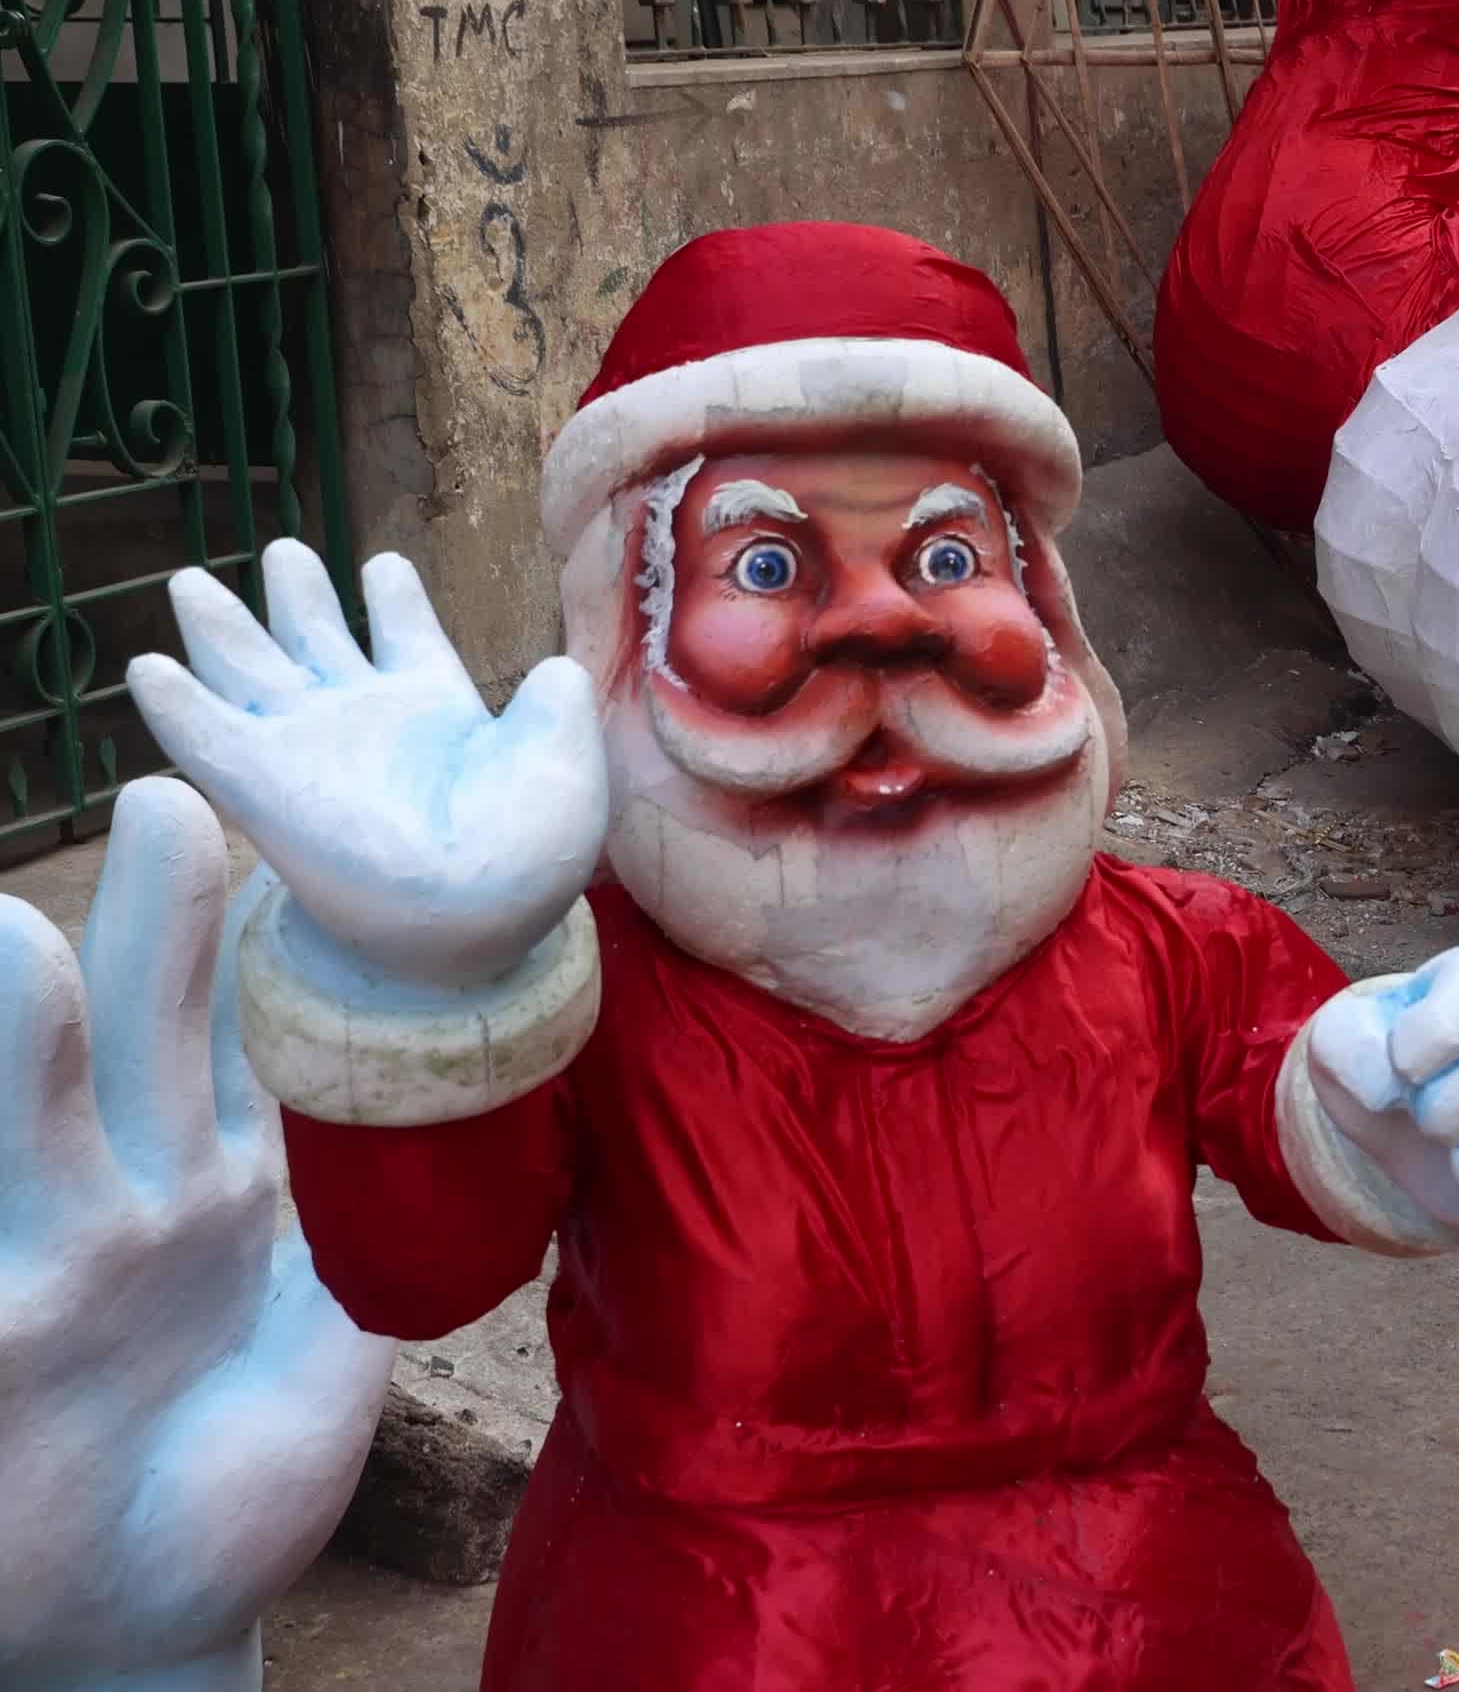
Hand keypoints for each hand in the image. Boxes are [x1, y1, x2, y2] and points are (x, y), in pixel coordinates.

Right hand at [0, 778, 390, 1686]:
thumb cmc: (238, 1490)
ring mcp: (59, 1263)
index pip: (255, 1052)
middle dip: (158, 931)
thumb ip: (369, 1264)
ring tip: (14, 931)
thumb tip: (457, 1165)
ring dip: (24, 1028)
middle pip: (147, 1041)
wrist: (151, 1623)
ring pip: (38, 1117)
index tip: (300, 855)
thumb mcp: (331, 1364)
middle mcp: (139, 1204)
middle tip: (179, 805)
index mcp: (234, 1200)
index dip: (272, 959)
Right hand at [127, 540, 604, 992]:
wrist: (475, 912)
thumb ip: (556, 711)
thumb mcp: (563, 766)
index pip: (408, 635)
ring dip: (221, 625)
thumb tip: (557, 670)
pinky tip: (145, 666)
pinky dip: (173, 700)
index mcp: (438, 707)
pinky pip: (204, 734)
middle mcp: (366, 720)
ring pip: (250, 667)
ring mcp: (309, 748)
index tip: (382, 565)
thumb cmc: (528, 851)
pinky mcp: (262, 784)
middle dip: (299, 594)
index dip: (394, 598)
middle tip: (282, 549)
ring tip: (189, 580)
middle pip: (318, 637)